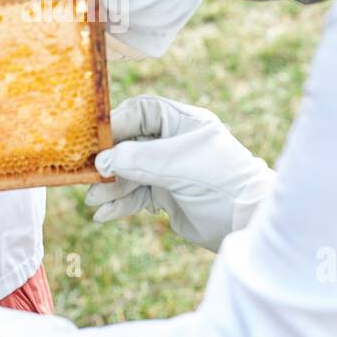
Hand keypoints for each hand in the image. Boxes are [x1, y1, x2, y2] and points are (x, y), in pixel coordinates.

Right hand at [86, 95, 274, 251]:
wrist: (248, 224)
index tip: (95, 141)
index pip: (142, 112)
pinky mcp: (167, 195)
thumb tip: (101, 161)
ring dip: (110, 187)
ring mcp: (169, 170)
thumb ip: (138, 159)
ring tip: (93, 201)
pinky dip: (120, 204)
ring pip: (129, 173)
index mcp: (182, 122)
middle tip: (88, 175)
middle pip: (130, 144)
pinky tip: (104, 214)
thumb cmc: (220, 182)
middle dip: (109, 161)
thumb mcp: (177, 165)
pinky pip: (136, 195)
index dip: (117, 124)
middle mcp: (173, 143)